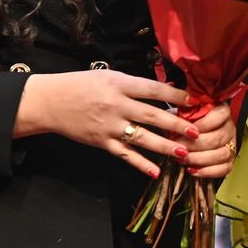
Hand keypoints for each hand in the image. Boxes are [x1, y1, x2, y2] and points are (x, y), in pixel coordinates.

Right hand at [15, 70, 194, 177]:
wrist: (50, 102)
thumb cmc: (82, 85)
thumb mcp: (109, 76)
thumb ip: (134, 85)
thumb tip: (164, 91)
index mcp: (120, 84)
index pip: (153, 90)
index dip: (175, 95)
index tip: (193, 101)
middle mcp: (116, 105)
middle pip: (152, 116)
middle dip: (176, 124)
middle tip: (197, 132)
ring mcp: (109, 126)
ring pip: (142, 138)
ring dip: (165, 147)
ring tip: (185, 153)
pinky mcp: (102, 143)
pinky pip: (125, 155)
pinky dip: (140, 164)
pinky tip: (156, 172)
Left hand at [180, 101, 236, 179]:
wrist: (195, 132)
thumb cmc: (189, 121)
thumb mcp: (185, 111)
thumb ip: (182, 112)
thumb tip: (172, 120)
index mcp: (222, 111)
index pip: (217, 116)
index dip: (201, 125)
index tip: (186, 131)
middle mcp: (230, 127)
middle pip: (216, 139)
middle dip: (194, 146)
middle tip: (178, 148)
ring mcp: (232, 144)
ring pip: (221, 155)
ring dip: (199, 159)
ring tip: (183, 160)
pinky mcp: (230, 159)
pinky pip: (224, 169)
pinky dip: (208, 172)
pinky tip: (193, 170)